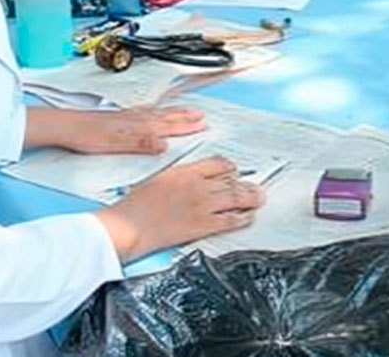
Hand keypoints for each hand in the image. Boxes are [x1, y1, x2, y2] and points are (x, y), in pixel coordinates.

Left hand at [62, 106, 205, 154]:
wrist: (67, 126)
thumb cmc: (88, 136)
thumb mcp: (116, 144)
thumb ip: (142, 143)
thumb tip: (164, 144)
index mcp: (138, 126)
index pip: (168, 126)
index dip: (186, 126)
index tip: (203, 125)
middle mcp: (136, 119)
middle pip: (166, 117)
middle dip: (185, 117)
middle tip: (202, 116)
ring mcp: (128, 116)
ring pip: (157, 113)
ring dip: (173, 113)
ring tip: (186, 111)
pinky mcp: (119, 117)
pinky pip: (146, 112)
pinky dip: (156, 111)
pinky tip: (154, 112)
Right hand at [97, 156, 264, 260]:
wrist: (130, 225)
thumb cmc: (136, 205)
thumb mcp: (158, 179)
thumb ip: (180, 178)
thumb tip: (192, 181)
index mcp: (186, 172)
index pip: (218, 163)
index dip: (230, 168)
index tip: (234, 173)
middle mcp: (198, 186)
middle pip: (232, 180)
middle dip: (246, 184)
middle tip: (256, 187)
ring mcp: (203, 206)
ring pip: (236, 198)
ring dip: (251, 198)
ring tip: (259, 199)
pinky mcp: (203, 225)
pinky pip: (230, 220)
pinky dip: (243, 218)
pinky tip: (248, 217)